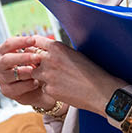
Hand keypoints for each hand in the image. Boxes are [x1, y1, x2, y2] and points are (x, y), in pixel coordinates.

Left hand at [0, 35, 122, 114]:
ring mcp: (47, 75)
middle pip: (30, 57)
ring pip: (34, 73)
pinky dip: (48, 88)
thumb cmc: (91, 71)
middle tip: (39, 65)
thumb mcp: (73, 54)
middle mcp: (49, 59)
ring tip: (55, 79)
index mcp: (56, 47)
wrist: (101, 91)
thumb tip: (45, 50)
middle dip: (33, 61)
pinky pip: (42, 87)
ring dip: (40, 76)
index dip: (33, 45)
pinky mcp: (48, 89)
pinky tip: (62, 89)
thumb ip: (57, 52)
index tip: (32, 49)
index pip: (35, 41)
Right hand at [0, 36, 49, 108]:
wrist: (39, 89)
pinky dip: (28, 84)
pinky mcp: (6, 91)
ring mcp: (1, 79)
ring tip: (39, 71)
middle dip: (23, 57)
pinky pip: (16, 87)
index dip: (21, 41)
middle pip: (6, 59)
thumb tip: (37, 39)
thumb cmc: (36, 69)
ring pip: (12, 74)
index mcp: (4, 53)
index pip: (8, 44)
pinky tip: (36, 82)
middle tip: (37, 57)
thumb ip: (34, 48)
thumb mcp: (35, 56)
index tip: (33, 40)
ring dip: (27, 72)